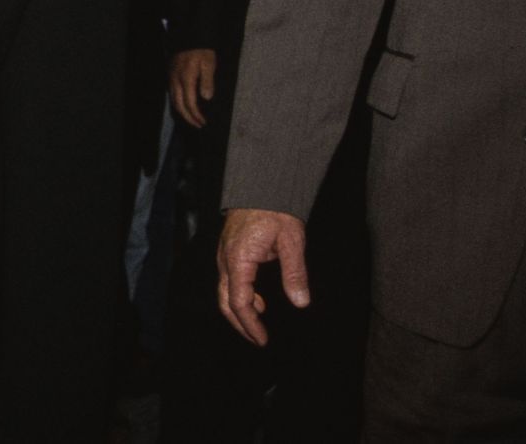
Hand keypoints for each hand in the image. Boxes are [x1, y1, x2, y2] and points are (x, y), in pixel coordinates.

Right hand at [168, 48, 216, 128]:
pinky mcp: (171, 75)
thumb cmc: (201, 50)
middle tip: (198, 125)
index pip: (189, 103)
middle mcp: (176, 80)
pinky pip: (172, 93)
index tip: (203, 122)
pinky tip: (184, 104)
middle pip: (178, 105)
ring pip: (173, 100)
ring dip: (182, 112)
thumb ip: (207, 82)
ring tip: (192, 118)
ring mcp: (171, 78)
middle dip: (188, 117)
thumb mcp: (209, 64)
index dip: (196, 115)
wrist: (189, 36)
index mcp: (186, 79)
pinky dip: (178, 103)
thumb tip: (206, 98)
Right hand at [217, 208, 309, 346]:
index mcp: (239, 260)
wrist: (261, 184)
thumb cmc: (275, 210)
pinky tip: (258, 299)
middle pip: (225, 301)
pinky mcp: (228, 251)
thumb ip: (295, 273)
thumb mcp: (292, 242)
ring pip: (225, 291)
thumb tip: (300, 302)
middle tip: (258, 339)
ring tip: (260, 323)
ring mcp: (224, 255)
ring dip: (240, 310)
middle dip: (240, 324)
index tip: (262, 340)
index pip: (239, 302)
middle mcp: (226, 260)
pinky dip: (240, 295)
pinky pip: (229, 280)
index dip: (250, 325)